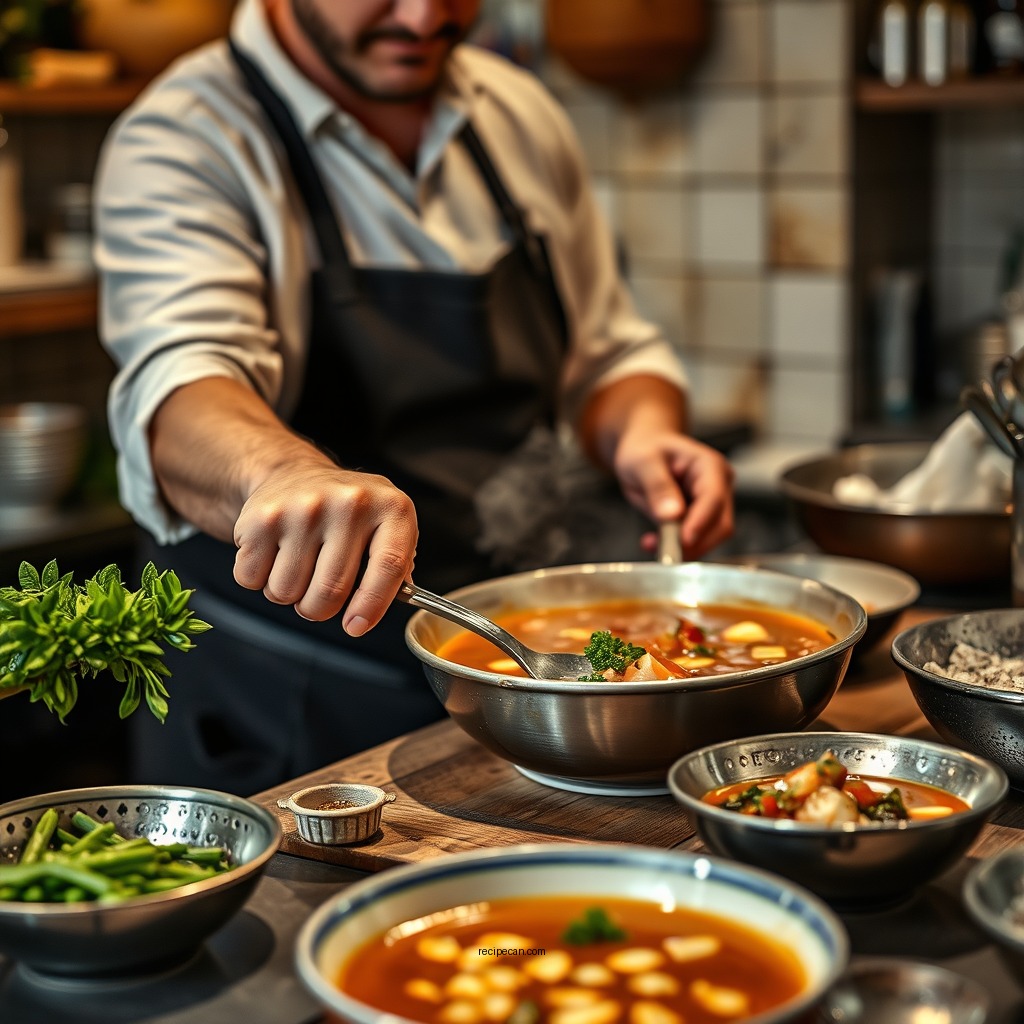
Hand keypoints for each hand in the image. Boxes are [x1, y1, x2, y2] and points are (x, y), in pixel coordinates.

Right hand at [231, 456, 417, 635]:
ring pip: (287, 591)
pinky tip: (273, 554)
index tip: (356, 627)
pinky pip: (252, 579)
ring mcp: (304, 508)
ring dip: (288, 594)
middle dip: (320, 609)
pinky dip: (258, 580)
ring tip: (297, 566)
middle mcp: (349, 503)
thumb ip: (396, 568)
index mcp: (390, 508)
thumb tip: (376, 610)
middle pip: (331, 591)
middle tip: (318, 598)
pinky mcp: (262, 518)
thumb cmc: (347, 511)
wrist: (294, 472)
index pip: (388, 567)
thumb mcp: (387, 525)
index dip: (372, 606)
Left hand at [612, 430, 734, 559]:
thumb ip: (657, 486)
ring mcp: (713, 503)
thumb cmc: (646, 448)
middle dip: (693, 542)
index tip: (683, 541)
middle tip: (662, 550)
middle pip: (720, 524)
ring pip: (711, 537)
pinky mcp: (702, 518)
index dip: (700, 522)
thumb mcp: (643, 462)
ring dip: (684, 548)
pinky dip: (677, 547)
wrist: (644, 448)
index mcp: (709, 465)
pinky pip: (696, 540)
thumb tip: (672, 514)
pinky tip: (654, 541)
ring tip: (651, 543)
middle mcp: (719, 485)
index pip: (713, 498)